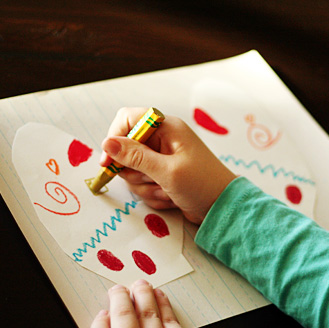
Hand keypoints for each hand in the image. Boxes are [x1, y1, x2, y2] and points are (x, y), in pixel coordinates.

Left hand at [88, 280, 216, 327]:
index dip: (161, 301)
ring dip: (119, 299)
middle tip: (136, 284)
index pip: (168, 316)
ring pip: (122, 315)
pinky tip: (102, 316)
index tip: (157, 294)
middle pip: (145, 310)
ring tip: (116, 291)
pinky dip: (100, 322)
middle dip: (140, 292)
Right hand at [100, 107, 235, 223]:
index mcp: (166, 127)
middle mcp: (162, 139)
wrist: (222, 208)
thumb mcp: (167, 171)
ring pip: (132, 171)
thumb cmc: (201, 185)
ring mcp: (161, 158)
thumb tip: (107, 143)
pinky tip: (170, 198)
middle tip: (154, 180)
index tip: (109, 162)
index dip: (114, 138)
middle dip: (135, 172)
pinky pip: (142, 183)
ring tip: (167, 192)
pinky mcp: (161, 175)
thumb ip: (136, 157)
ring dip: (146, 187)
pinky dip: (152, 194)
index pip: (127, 119)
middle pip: (125, 150)